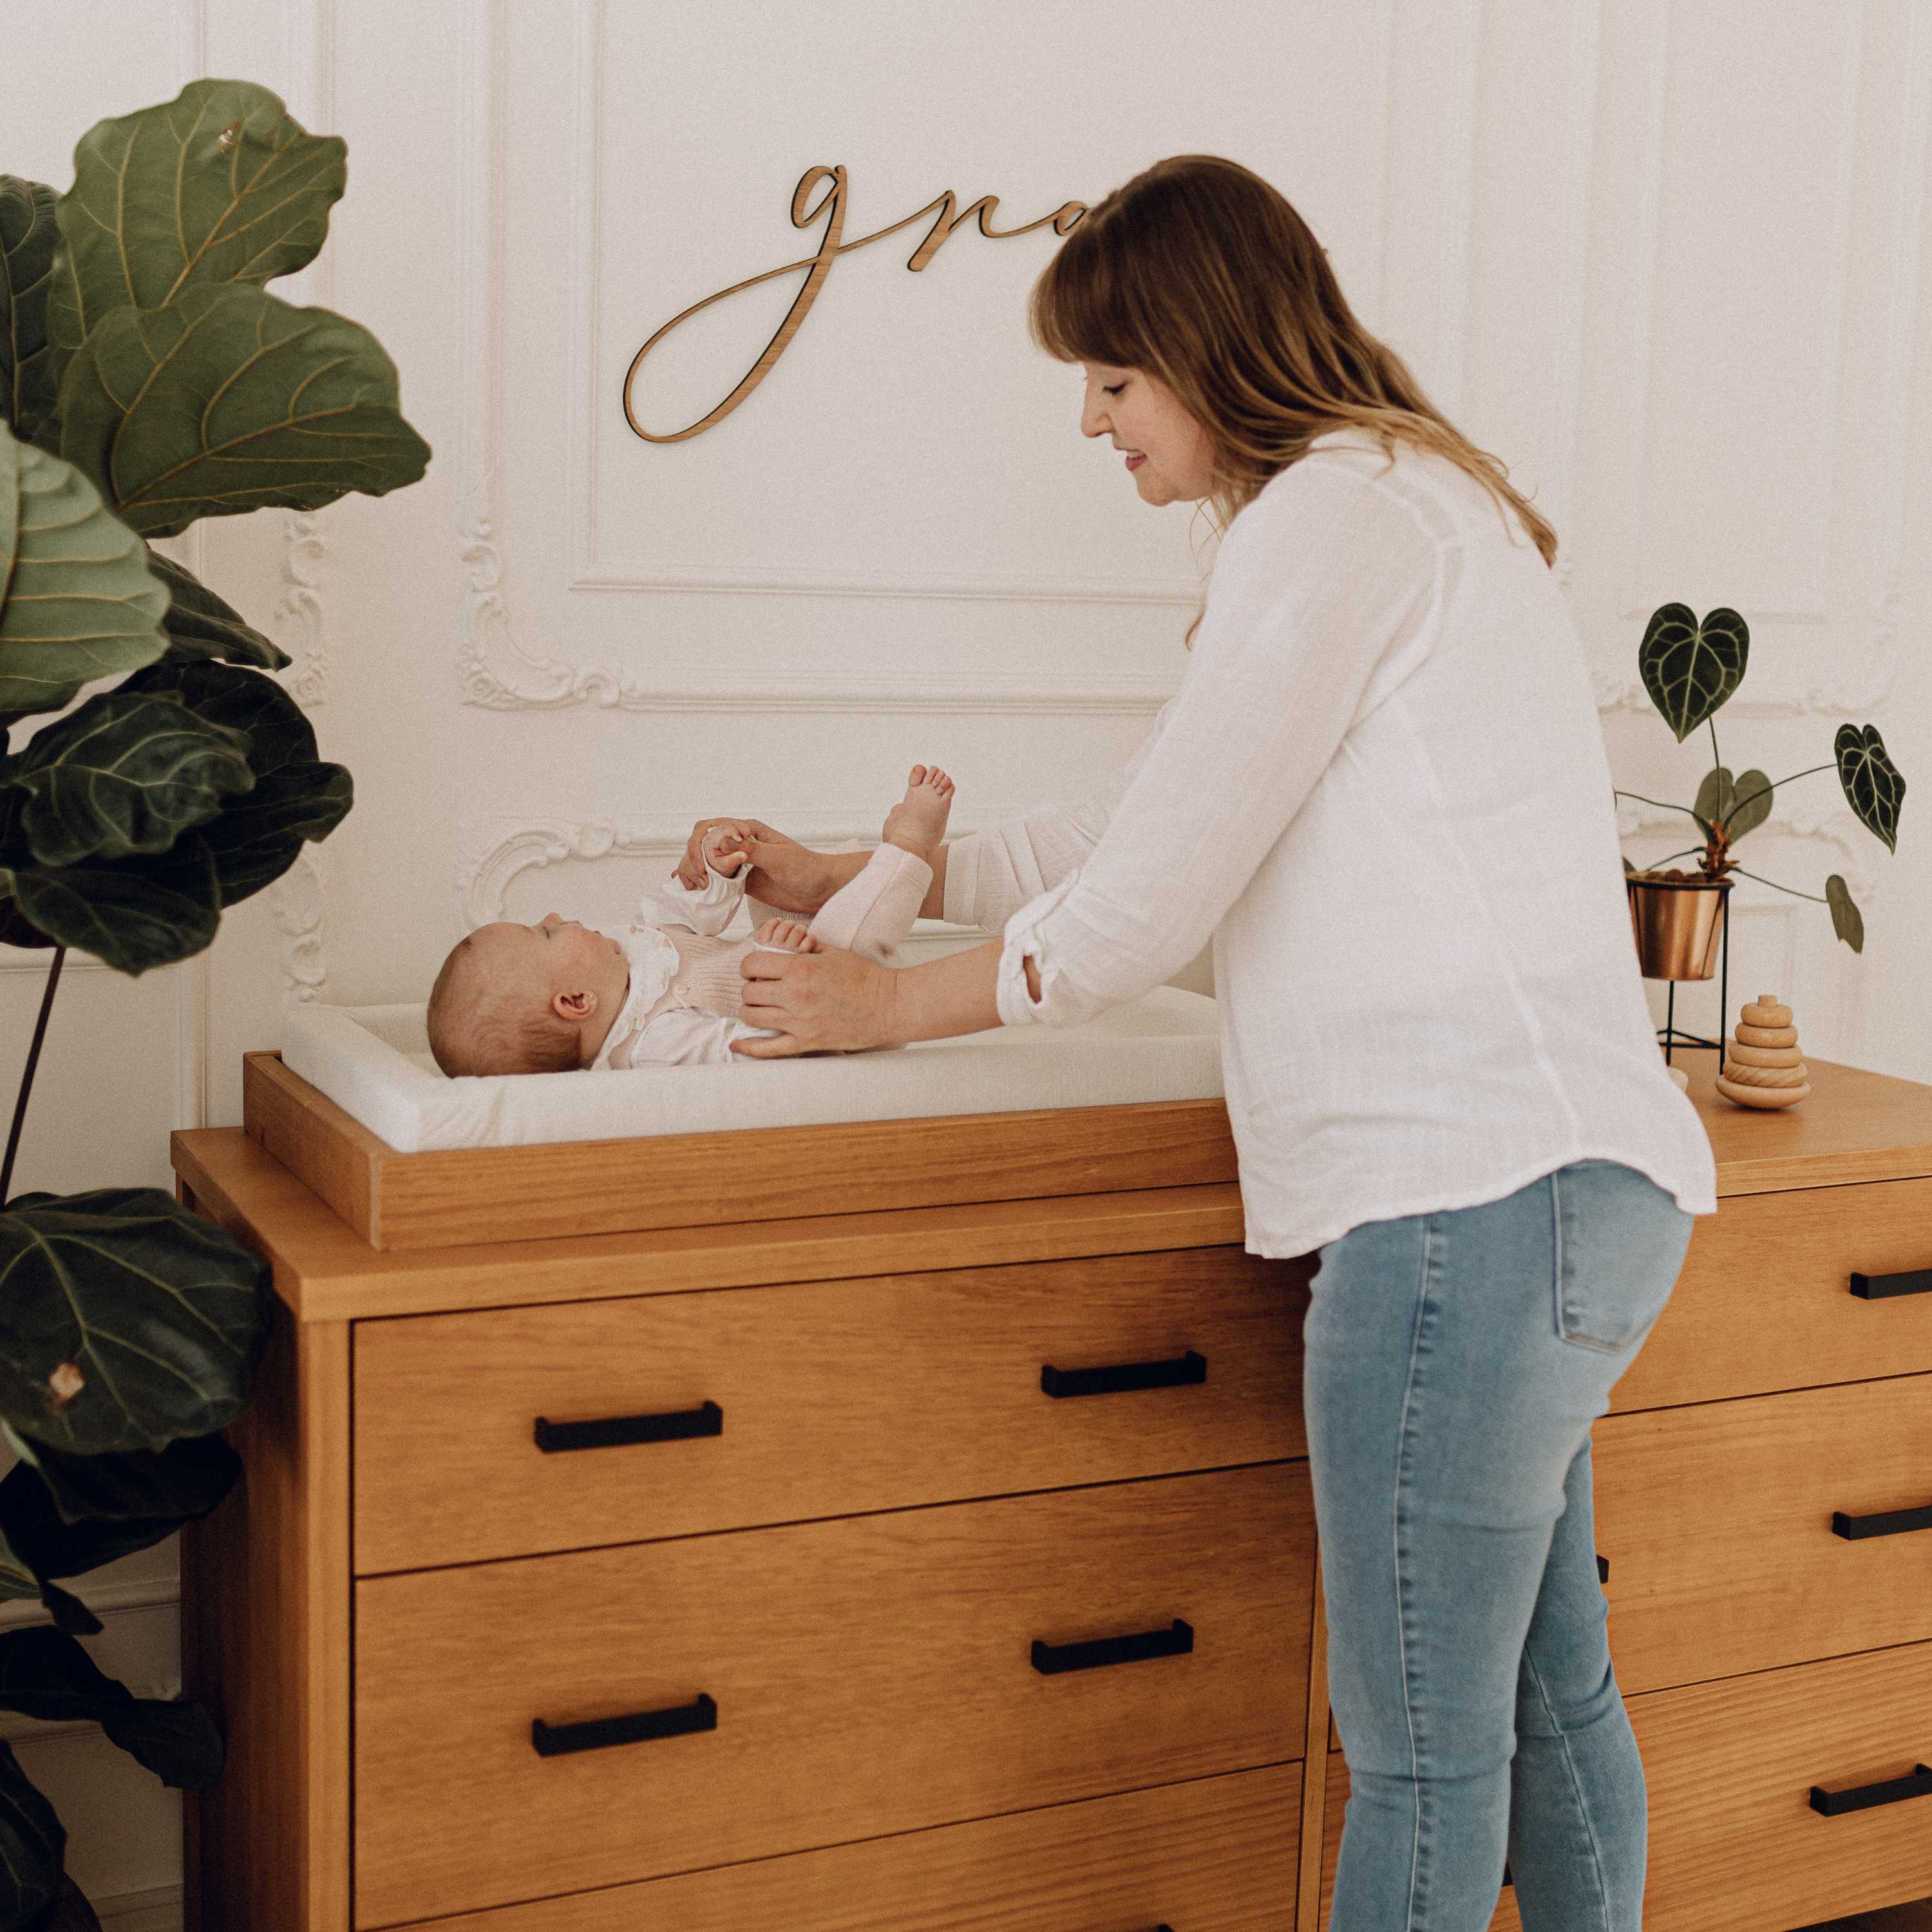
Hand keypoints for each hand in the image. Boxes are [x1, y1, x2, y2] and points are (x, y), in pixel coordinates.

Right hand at [674, 818, 859, 910]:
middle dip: (694, 858)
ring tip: (695, 888)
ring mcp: (738, 863)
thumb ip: (752, 850)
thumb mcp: (779, 858)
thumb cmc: (807, 869)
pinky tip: (693, 890)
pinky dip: (702, 883)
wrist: (821, 890)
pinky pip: (716, 879)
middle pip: (702, 843)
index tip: (712, 865)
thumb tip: (724, 841)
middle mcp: (739, 843)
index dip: (704, 844)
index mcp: (748, 830)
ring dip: (694, 871)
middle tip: (702, 881)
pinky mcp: (741, 881)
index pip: (712, 828)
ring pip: (705, 861)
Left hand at [733, 944, 899, 1057]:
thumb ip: (803, 947)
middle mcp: (795, 995)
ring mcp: (800, 1021)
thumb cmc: (865, 977)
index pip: (752, 965)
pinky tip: (737, 1044)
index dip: (749, 966)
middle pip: (748, 992)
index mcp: (800, 968)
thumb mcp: (832, 951)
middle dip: (750, 987)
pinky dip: (749, 1047)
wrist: (889, 1005)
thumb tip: (782, 945)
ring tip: (758, 1006)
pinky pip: (768, 1049)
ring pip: (752, 1017)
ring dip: (750, 1010)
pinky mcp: (807, 1042)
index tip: (755, 968)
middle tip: (759, 987)